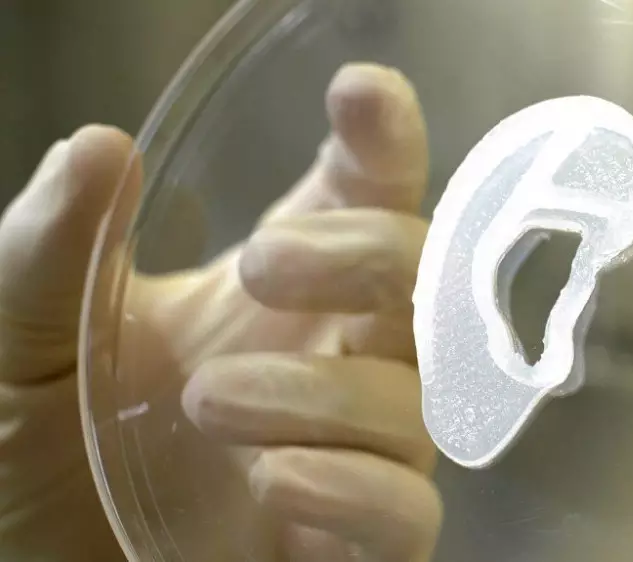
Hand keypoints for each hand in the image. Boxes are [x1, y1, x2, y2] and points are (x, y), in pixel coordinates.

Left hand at [0, 63, 440, 561]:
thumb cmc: (27, 450)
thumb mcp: (19, 338)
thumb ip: (50, 249)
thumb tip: (100, 148)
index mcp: (274, 296)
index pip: (365, 201)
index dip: (385, 145)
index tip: (363, 97)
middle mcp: (334, 362)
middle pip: (429, 284)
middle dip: (371, 254)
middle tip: (261, 262)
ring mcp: (352, 457)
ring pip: (418, 403)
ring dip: (325, 393)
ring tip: (209, 402)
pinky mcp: (353, 550)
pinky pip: (407, 513)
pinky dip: (356, 489)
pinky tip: (273, 479)